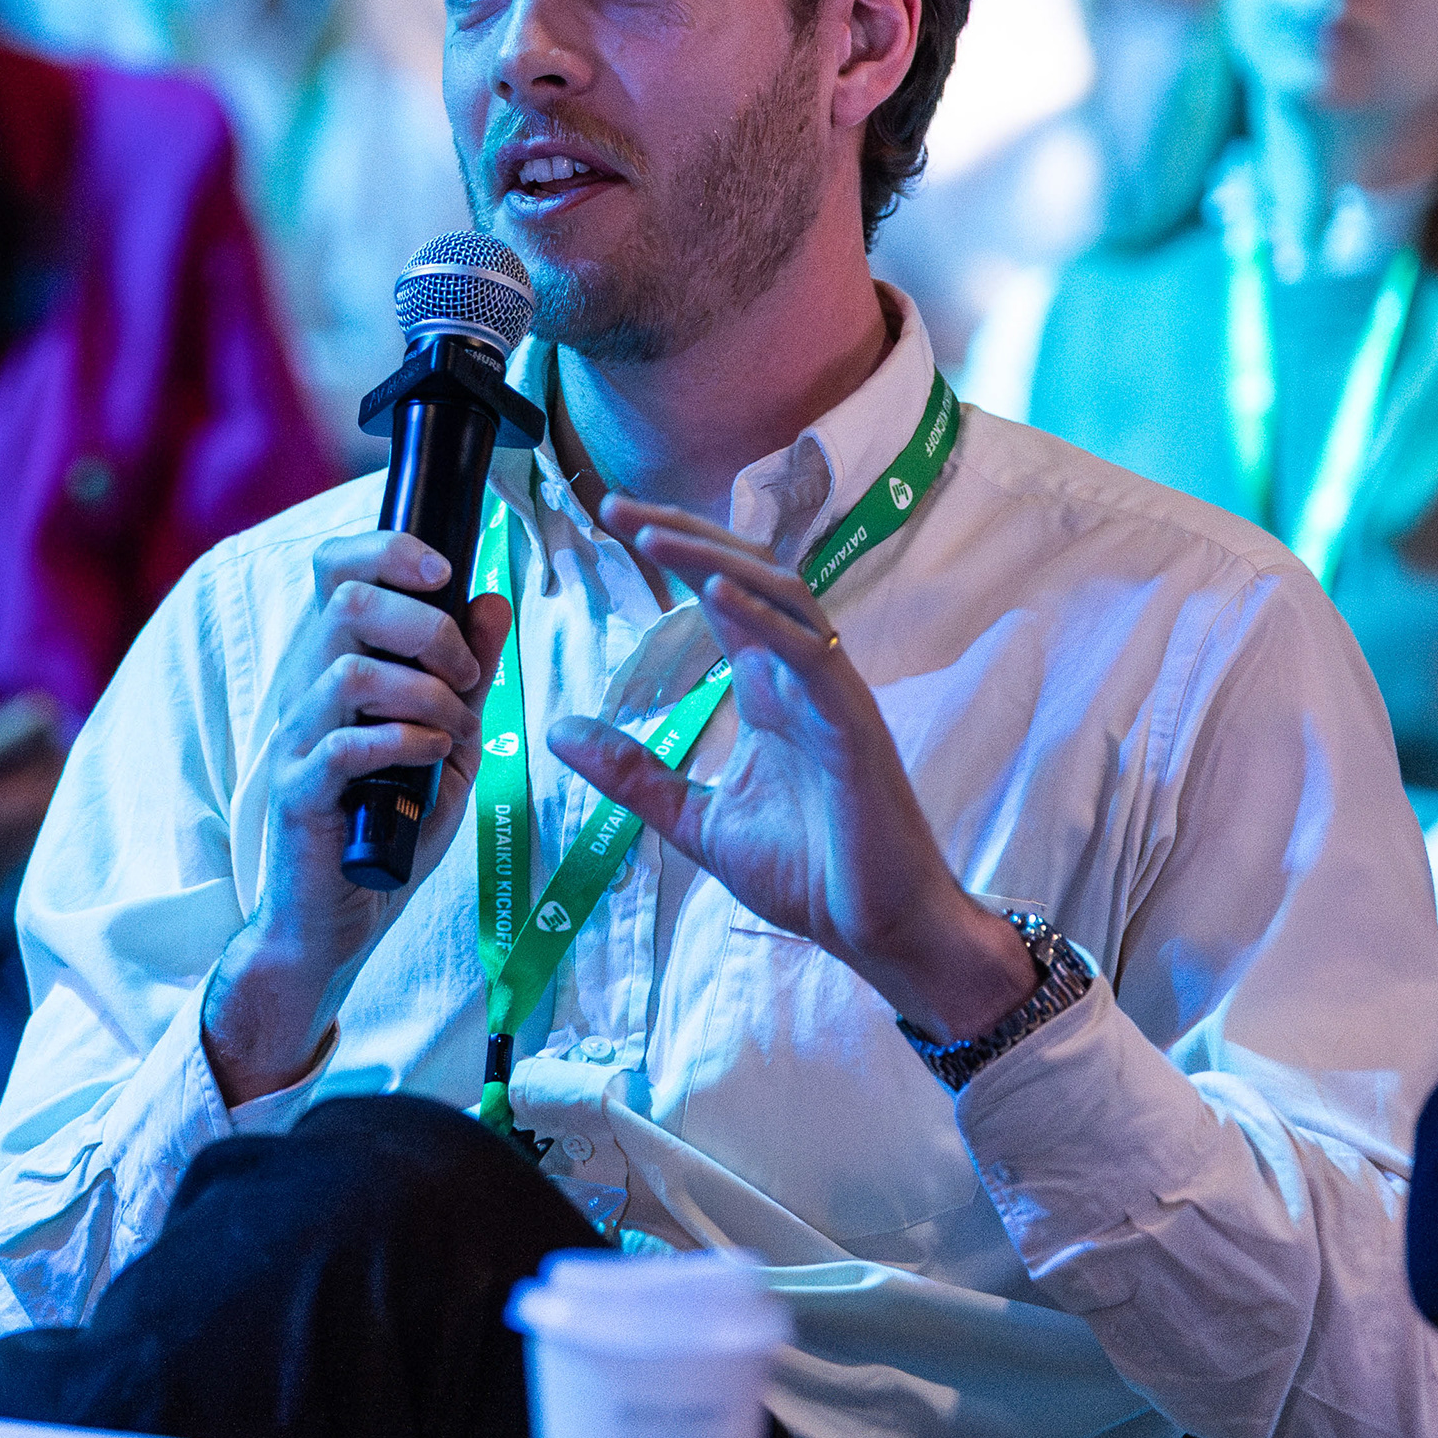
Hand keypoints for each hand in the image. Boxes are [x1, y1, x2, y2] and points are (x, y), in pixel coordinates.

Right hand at [200, 531, 511, 1103]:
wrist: (337, 920)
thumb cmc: (391, 826)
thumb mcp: (449, 740)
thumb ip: (468, 675)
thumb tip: (491, 601)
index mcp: (336, 662)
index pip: (336, 568)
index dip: (387, 549)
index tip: (444, 575)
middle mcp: (306, 689)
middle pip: (346, 602)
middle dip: (426, 629)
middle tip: (465, 679)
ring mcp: (297, 740)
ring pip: (348, 670)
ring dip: (424, 695)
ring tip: (452, 733)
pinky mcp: (297, 793)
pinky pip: (345, 746)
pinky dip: (404, 744)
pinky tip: (430, 764)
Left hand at [545, 494, 1034, 1043]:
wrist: (879, 931)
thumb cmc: (810, 874)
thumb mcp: (698, 822)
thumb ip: (634, 775)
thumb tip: (557, 732)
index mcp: (770, 691)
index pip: (720, 597)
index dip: (675, 551)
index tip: (612, 517)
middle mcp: (802, 677)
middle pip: (748, 574)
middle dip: (685, 534)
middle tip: (617, 506)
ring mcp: (833, 695)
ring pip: (783, 595)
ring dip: (719, 558)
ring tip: (654, 535)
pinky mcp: (855, 726)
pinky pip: (812, 653)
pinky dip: (766, 618)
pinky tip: (719, 595)